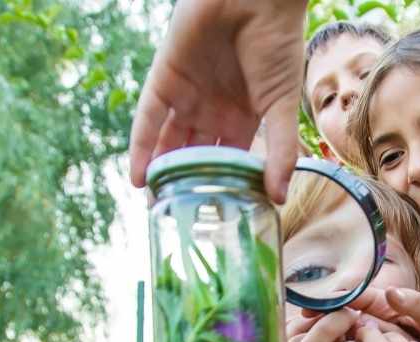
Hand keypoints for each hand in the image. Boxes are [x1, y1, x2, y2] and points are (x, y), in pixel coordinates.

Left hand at [129, 0, 307, 202]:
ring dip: (160, 173)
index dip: (220, 187)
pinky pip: (147, 120)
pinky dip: (140, 147)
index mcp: (241, 116)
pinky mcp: (164, 79)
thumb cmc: (277, 42)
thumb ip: (281, 150)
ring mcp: (185, 94)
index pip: (226, 160)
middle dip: (185, 185)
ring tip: (155, 207)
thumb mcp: (282, 105)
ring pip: (167, 142)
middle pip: (192, 156)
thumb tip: (280, 198)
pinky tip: (137, 177)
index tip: (215, 219)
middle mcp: (210, 108)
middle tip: (177, 220)